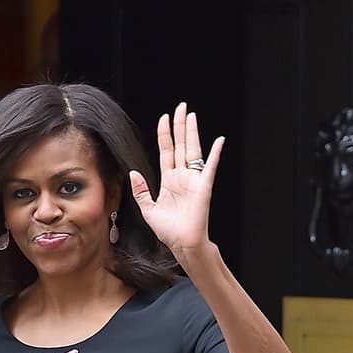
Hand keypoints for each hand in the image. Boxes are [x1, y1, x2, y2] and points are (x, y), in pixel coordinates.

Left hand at [128, 102, 224, 266]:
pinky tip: (218, 141)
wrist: (182, 244)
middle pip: (181, 145)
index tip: (164, 119)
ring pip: (193, 150)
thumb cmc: (168, 231)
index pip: (167, 151)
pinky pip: (210, 167)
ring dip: (192, 133)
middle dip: (179, 126)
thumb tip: (133, 174)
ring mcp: (193, 180)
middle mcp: (182, 177)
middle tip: (181, 107)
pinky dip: (215, 154)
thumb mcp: (148, 210)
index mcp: (169, 180)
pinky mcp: (203, 187)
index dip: (165, 135)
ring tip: (191, 115)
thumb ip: (141, 191)